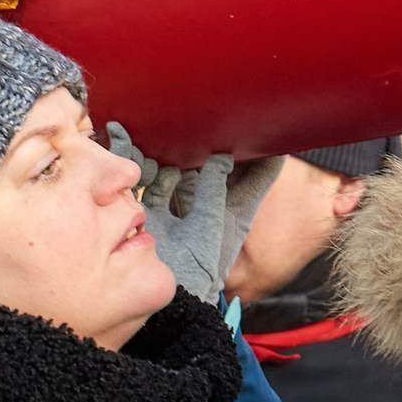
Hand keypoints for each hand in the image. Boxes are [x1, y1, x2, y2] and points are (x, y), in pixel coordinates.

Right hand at [105, 122, 283, 302]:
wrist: (168, 294)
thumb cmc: (201, 264)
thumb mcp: (214, 223)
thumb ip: (215, 187)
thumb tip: (220, 156)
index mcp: (234, 206)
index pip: (259, 173)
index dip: (268, 151)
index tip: (275, 122)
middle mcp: (206, 201)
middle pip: (211, 162)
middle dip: (207, 138)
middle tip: (207, 107)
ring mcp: (177, 204)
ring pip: (172, 165)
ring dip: (162, 147)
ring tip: (156, 124)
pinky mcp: (150, 210)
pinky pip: (144, 180)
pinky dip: (134, 159)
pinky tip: (126, 137)